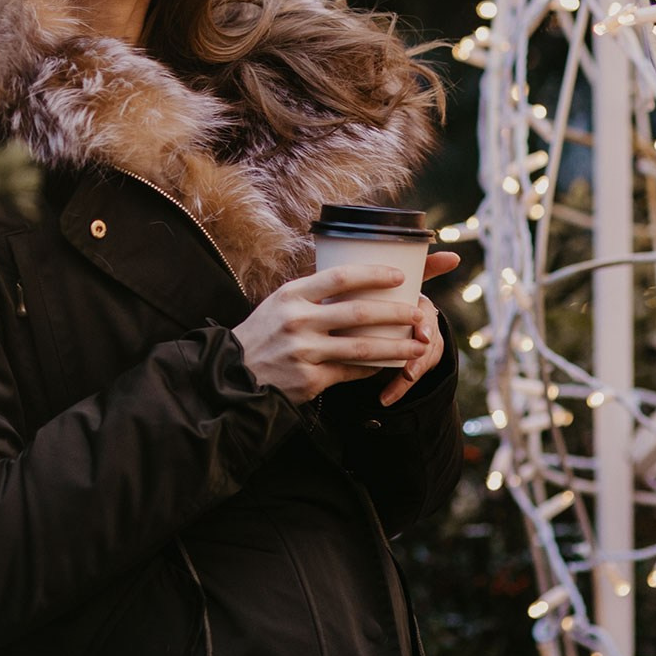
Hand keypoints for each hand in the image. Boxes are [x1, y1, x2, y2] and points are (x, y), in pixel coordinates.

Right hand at [232, 265, 426, 403]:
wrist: (235, 373)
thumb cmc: (264, 333)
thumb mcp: (280, 303)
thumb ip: (312, 290)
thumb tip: (354, 275)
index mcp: (292, 295)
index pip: (340, 277)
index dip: (373, 274)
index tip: (399, 276)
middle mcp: (297, 321)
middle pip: (358, 313)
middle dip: (396, 313)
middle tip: (420, 313)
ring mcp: (304, 352)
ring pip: (362, 348)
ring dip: (396, 346)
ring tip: (419, 345)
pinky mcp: (309, 380)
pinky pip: (350, 372)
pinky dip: (372, 368)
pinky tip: (388, 364)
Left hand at [379, 251, 459, 406]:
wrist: (402, 323)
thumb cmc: (390, 297)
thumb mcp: (390, 281)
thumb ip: (392, 267)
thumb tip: (444, 254)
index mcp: (419, 304)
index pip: (428, 312)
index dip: (427, 324)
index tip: (422, 335)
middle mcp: (424, 325)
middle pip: (429, 341)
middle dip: (421, 355)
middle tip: (411, 368)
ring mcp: (421, 346)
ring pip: (422, 361)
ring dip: (411, 374)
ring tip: (401, 383)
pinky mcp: (412, 365)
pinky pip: (407, 379)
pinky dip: (397, 389)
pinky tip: (385, 399)